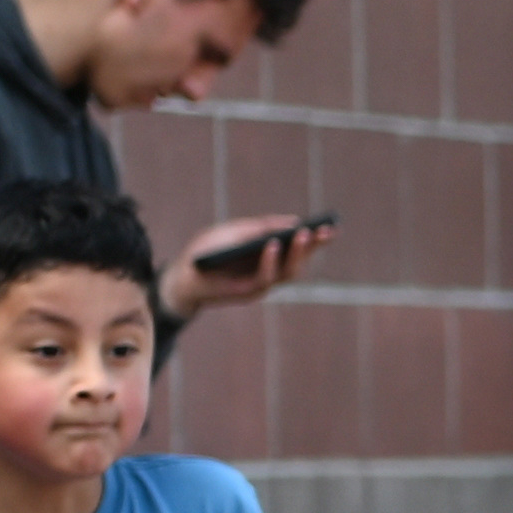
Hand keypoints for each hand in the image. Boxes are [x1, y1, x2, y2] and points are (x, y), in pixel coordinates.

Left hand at [169, 216, 331, 313]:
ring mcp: (263, 282)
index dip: (315, 239)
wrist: (182, 275)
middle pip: (300, 260)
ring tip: (304, 234)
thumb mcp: (233, 231)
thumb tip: (292, 221)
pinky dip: (269, 260)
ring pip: (289, 272)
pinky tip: (272, 245)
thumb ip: (260, 226)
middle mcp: (271, 270)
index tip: (330, 226)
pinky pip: (265, 277)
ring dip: (297, 253)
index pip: (298, 247)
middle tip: (325, 232)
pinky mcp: (250, 291)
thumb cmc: (207, 250)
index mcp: (270, 255)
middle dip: (313, 246)